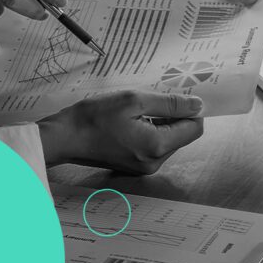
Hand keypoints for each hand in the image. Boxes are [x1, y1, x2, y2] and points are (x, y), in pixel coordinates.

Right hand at [37, 91, 204, 172]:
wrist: (65, 137)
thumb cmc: (94, 118)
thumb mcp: (134, 100)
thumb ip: (170, 103)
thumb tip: (197, 105)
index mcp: (156, 146)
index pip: (194, 129)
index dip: (191, 110)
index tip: (180, 96)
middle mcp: (154, 162)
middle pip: (183, 135)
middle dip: (174, 116)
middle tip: (151, 100)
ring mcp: (145, 167)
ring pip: (169, 140)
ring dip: (161, 122)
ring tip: (136, 112)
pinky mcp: (136, 166)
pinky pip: (155, 146)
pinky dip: (151, 131)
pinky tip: (132, 121)